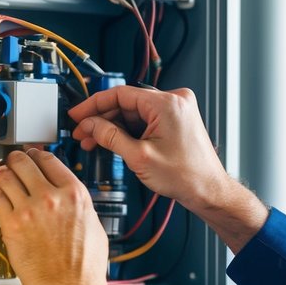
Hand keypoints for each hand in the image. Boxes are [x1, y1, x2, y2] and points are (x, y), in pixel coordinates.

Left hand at [0, 149, 110, 284]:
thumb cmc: (84, 265)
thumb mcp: (93, 224)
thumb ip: (77, 204)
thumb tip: (67, 196)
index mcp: (75, 194)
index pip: (49, 159)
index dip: (38, 154)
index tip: (33, 155)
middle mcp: (51, 197)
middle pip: (24, 162)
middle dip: (17, 159)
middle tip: (14, 161)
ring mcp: (29, 210)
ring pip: (6, 176)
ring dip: (3, 174)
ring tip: (4, 177)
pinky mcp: (12, 225)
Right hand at [70, 85, 269, 253]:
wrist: (208, 190)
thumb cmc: (185, 176)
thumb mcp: (138, 157)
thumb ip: (110, 137)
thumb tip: (89, 125)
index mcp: (167, 103)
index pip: (120, 94)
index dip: (93, 105)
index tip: (77, 114)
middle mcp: (174, 101)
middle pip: (126, 103)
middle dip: (102, 119)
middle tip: (81, 133)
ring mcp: (176, 110)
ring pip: (134, 113)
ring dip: (113, 126)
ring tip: (93, 141)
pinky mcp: (176, 120)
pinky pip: (145, 120)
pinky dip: (128, 130)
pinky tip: (112, 141)